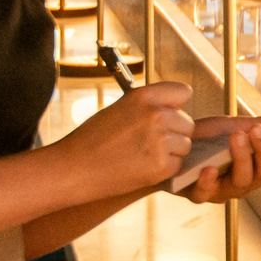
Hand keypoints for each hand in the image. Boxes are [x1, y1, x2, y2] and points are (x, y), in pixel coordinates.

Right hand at [55, 81, 195, 198]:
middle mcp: (155, 115)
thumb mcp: (121, 108)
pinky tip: (141, 167)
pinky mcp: (161, 166)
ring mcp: (160, 141)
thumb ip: (150, 106)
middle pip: (187, 123)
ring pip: (185, 145)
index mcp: (143, 96)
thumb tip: (180, 107)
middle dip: (174, 133)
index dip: (176, 105)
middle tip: (146, 141)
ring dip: (170, 152)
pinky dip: (164, 168)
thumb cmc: (93, 139)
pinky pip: (178, 164)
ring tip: (141, 154)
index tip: (167, 113)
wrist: (72, 169)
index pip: (183, 91)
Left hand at [177, 112, 260, 203]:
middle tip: (256, 129)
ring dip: (242, 159)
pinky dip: (209, 182)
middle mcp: (243, 182)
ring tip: (236, 137)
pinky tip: (209, 168)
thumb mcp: (239, 126)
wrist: (168, 143)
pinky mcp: (197, 194)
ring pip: (241, 183)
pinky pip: (206, 194)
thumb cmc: (207, 140)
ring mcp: (221, 190)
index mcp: (256, 168)